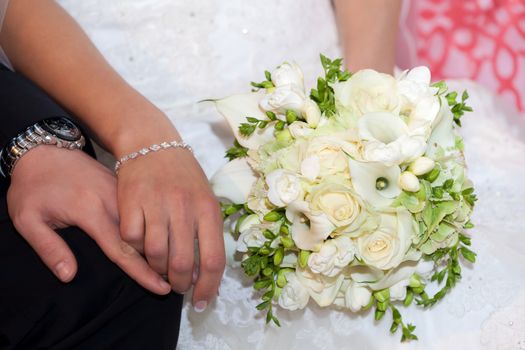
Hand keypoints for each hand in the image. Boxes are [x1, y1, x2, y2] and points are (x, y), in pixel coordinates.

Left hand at [7, 145, 170, 294]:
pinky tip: (162, 238)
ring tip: (179, 264)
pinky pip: (140, 210)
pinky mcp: (120, 187)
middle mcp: (110, 201)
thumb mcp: (26, 219)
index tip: (161, 288)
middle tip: (180, 282)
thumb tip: (69, 276)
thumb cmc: (32, 186)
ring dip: (161, 243)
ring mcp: (118, 192)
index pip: (121, 249)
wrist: (42, 150)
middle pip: (141, 237)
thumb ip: (48, 248)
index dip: (141, 272)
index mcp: (90, 210)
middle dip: (161, 261)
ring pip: (145, 222)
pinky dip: (152, 226)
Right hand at [117, 146, 224, 310]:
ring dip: (157, 270)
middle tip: (177, 286)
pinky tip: (142, 247)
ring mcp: (156, 203)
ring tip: (161, 268)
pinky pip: (131, 241)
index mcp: (208, 209)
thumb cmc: (183, 176)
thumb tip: (204, 275)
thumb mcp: (205, 198)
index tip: (201, 302)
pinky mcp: (130, 201)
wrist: (151, 142)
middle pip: (182, 264)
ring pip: (155, 256)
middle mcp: (184, 207)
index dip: (208, 288)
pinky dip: (136, 251)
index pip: (213, 260)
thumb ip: (207, 233)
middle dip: (180, 284)